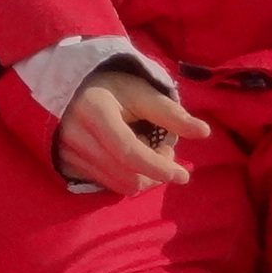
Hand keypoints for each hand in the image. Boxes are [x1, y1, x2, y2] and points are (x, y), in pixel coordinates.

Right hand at [56, 68, 211, 194]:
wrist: (68, 87)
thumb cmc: (109, 87)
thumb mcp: (139, 91)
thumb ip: (170, 112)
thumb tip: (205, 132)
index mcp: (93, 110)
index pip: (129, 152)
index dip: (159, 167)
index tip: (184, 175)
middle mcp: (75, 135)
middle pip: (127, 176)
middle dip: (156, 173)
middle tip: (165, 150)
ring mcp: (68, 152)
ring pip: (119, 185)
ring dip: (143, 177)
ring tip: (148, 151)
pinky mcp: (67, 165)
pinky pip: (107, 185)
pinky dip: (126, 177)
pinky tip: (128, 158)